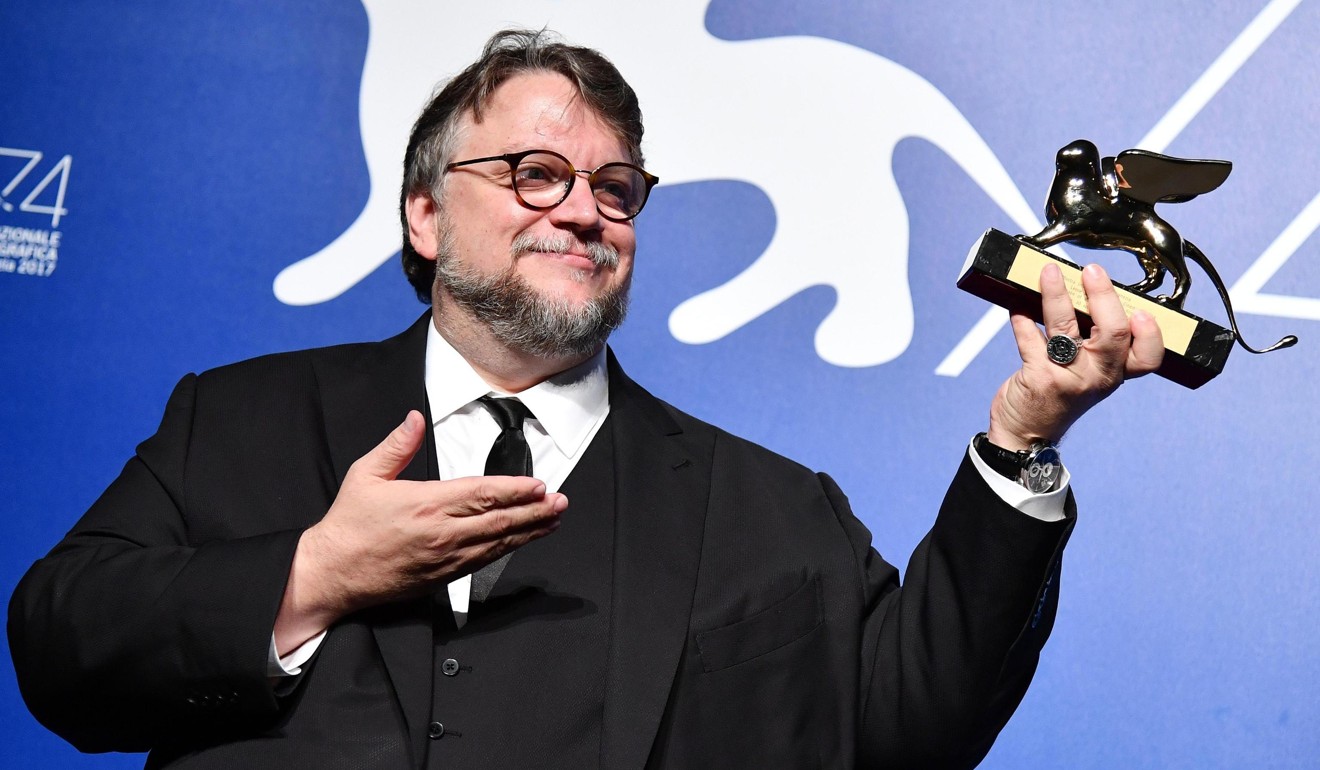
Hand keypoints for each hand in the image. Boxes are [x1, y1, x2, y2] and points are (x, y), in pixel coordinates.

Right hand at [274, 410, 563, 650]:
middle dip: (535, 511)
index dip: (515, 491)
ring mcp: (445, 558)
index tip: (539, 486)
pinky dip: (507, 550)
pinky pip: (483, 562)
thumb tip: (415, 418)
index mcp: (427, 504)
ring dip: (529, 531)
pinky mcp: (443, 577)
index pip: (482, 495)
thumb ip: (397, 445)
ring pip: (498, 544)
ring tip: (553, 520)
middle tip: (561, 502)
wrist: (332, 573)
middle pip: (500, 521)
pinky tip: (522, 541)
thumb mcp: (366, 474)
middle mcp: (442, 532)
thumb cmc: (349, 524)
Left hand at [987, 263, 1163, 449]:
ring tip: (1048, 273)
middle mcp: (1097, 377)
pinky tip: (1017, 304)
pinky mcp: (1039, 378)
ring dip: (1056, 295)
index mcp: (1115, 373)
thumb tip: (1082, 292)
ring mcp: (1068, 378)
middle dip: (1102, 296)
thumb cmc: (1058, 396)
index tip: (1142, 310)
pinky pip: (1030, 338)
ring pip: (1066, 329)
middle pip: (1113, 333)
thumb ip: (1092, 342)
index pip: (1148, 357)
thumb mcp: (1088, 375)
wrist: (1025, 435)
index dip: (1150, 334)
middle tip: (1091, 271)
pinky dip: (1022, 317)